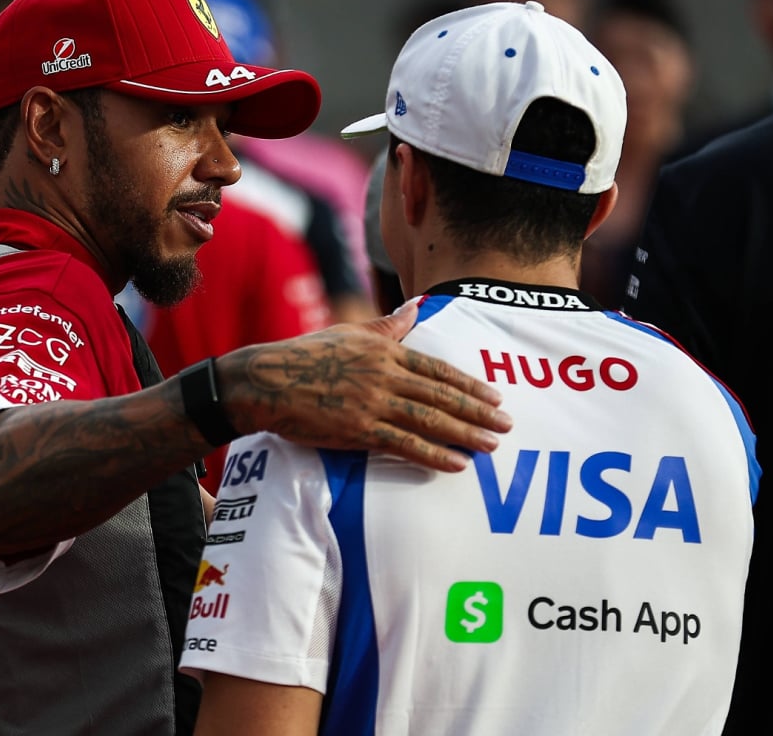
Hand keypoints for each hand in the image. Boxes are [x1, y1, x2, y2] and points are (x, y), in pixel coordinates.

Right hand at [218, 301, 511, 470]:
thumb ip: (387, 327)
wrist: (265, 382)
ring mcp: (372, 403)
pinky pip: (404, 445)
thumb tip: (415, 309)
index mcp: (384, 351)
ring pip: (429, 421)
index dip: (469, 385)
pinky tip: (456, 463)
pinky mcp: (358, 430)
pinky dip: (433, 455)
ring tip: (492, 445)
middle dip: (478, 411)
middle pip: (441, 396)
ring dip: (465, 434)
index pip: (437, 369)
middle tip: (507, 425)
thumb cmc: (304, 356)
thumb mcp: (348, 334)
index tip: (495, 396)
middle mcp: (384, 375)